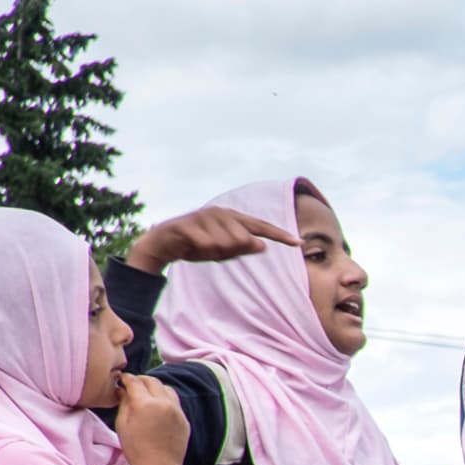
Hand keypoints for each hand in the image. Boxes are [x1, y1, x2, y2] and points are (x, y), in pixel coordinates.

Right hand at [112, 373, 189, 464]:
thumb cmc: (136, 449)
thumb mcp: (122, 424)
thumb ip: (123, 403)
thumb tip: (122, 389)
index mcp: (145, 404)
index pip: (135, 382)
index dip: (126, 378)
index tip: (122, 378)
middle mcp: (164, 403)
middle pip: (152, 381)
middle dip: (141, 380)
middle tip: (133, 384)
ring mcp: (177, 411)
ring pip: (166, 389)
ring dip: (156, 388)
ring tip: (146, 394)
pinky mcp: (184, 419)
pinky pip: (174, 402)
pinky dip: (165, 399)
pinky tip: (157, 407)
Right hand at [127, 207, 296, 274]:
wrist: (164, 244)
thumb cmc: (197, 246)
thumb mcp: (223, 251)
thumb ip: (242, 249)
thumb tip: (263, 246)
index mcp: (232, 219)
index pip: (261, 227)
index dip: (281, 235)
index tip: (300, 243)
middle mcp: (221, 213)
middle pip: (243, 239)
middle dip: (232, 251)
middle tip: (214, 251)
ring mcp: (204, 216)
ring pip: (225, 242)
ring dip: (215, 252)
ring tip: (202, 248)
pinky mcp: (188, 223)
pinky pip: (206, 243)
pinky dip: (202, 250)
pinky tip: (192, 247)